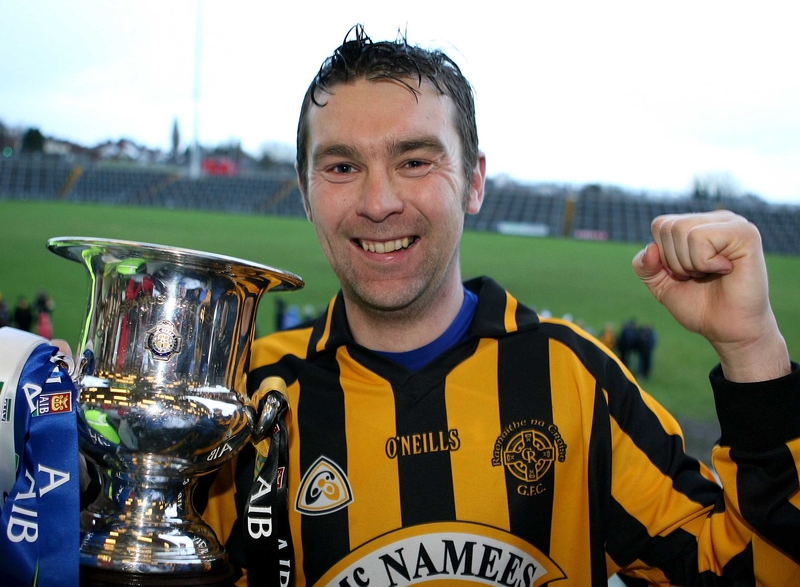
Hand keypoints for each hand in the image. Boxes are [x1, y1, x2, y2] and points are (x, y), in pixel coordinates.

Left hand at [632, 210, 789, 381]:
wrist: (726, 329)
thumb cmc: (699, 305)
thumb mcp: (660, 284)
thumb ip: (644, 266)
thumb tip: (651, 248)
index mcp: (699, 224)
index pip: (660, 225)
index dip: (663, 256)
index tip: (686, 273)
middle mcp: (716, 219)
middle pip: (667, 227)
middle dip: (675, 261)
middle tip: (700, 276)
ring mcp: (733, 223)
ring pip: (681, 231)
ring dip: (690, 263)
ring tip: (711, 274)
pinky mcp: (745, 233)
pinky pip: (700, 238)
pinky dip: (704, 262)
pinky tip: (725, 269)